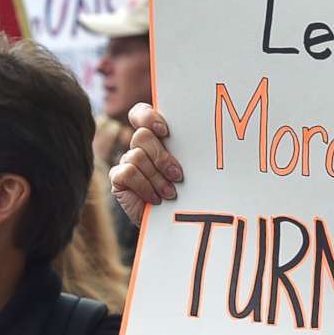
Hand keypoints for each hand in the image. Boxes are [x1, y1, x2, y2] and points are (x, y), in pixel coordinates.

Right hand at [109, 103, 182, 222]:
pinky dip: (144, 186)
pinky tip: (156, 199)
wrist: (175, 221)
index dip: (148, 116)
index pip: (141, 113)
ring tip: (170, 193)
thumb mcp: (194, 171)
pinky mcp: (119, 179)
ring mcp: (127, 161)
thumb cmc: (188, 192)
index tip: (165, 131)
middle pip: (142, 136)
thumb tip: (214, 139)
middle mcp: (140, 146)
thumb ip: (193, 153)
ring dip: (157, 177)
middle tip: (178, 175)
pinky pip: (127, 173)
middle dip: (162, 157)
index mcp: (157, 137)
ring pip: (137, 156)